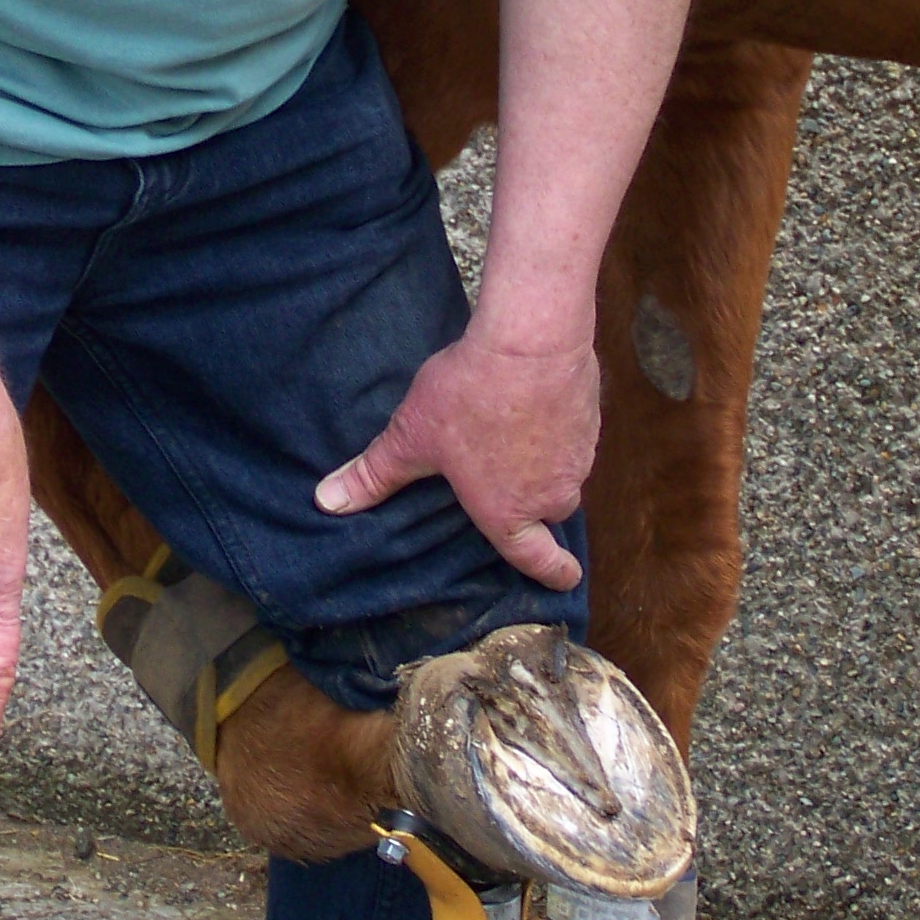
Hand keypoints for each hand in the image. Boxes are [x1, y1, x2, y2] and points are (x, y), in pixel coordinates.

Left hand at [313, 330, 594, 589]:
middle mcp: (550, 494)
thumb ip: (375, 474)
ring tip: (509, 433)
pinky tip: (530, 404)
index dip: (552, 573)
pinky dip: (555, 428)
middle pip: (545, 512)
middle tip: (507, 484)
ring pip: (560, 473)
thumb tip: (328, 502)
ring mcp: (578, 458)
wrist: (531, 341)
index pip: (537, 560)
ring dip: (542, 461)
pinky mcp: (590, 420)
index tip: (563, 579)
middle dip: (531, 505)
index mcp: (508, 512)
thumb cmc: (471, 395)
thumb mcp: (412, 436)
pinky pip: (573, 436)